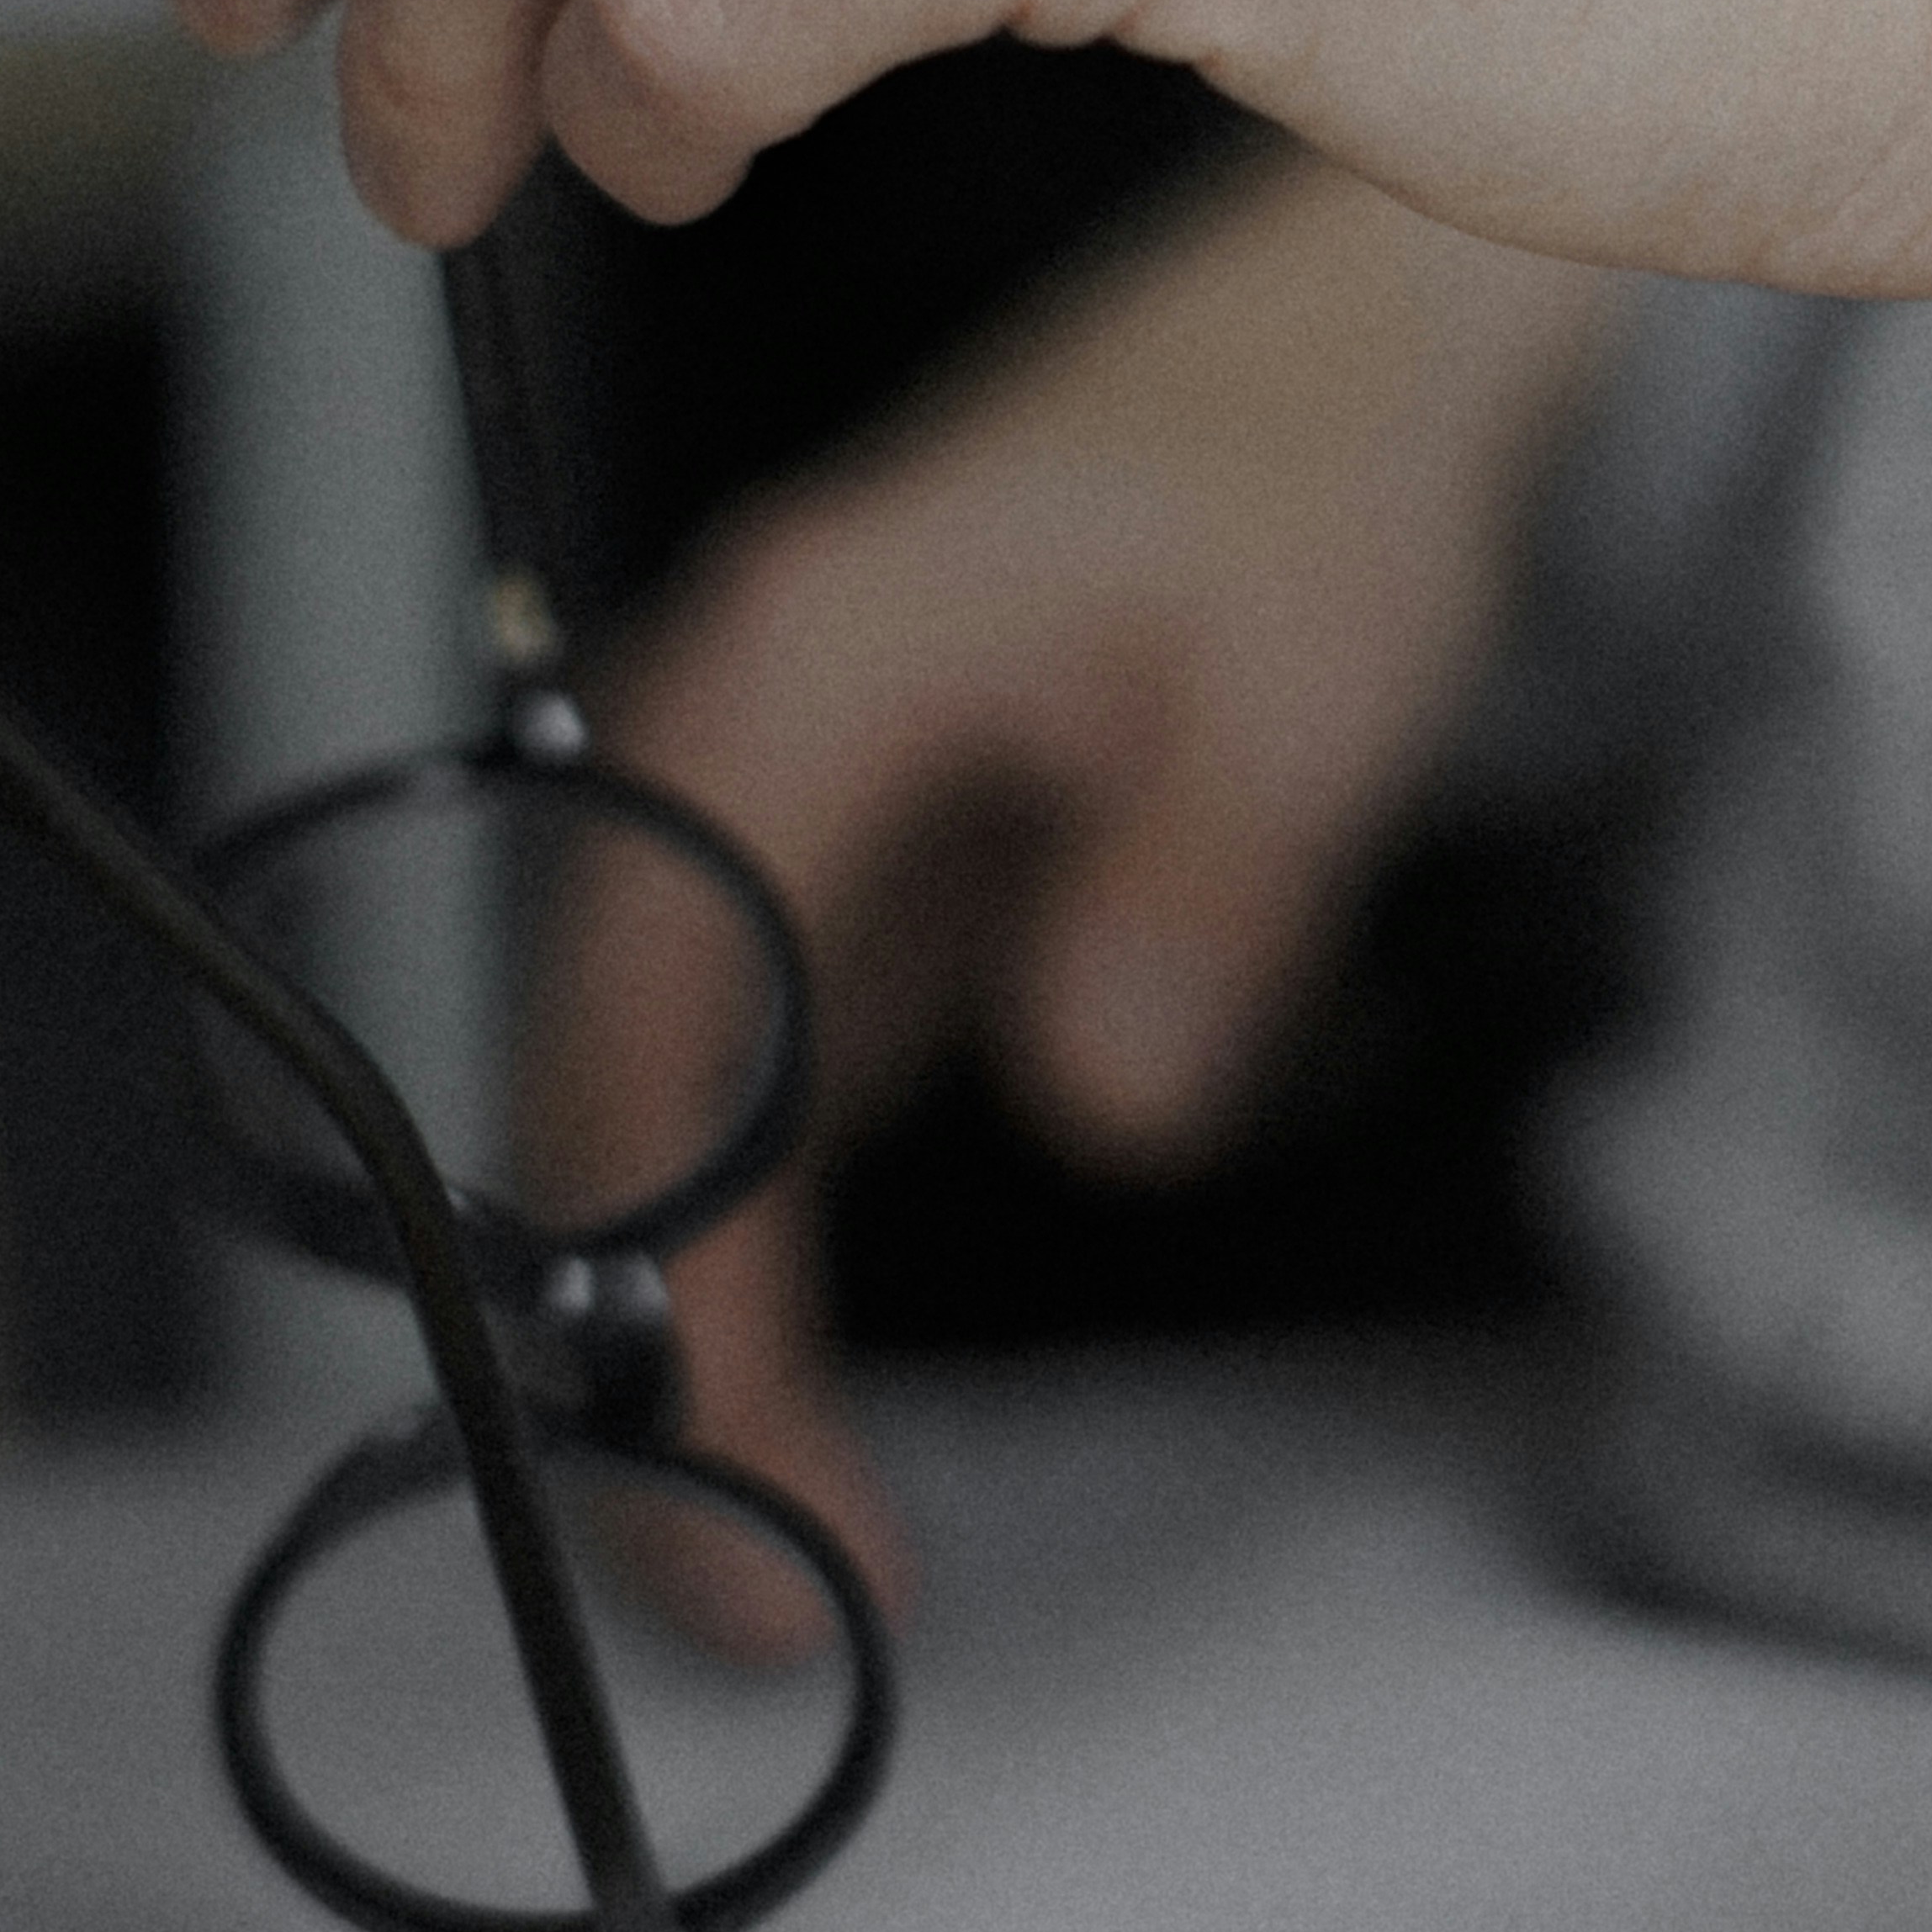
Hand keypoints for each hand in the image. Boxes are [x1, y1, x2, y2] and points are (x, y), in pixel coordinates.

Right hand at [537, 153, 1619, 1656]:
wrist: (1326, 336)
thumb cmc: (1310, 468)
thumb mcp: (1312, 670)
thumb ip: (1206, 888)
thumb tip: (1109, 1108)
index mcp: (790, 682)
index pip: (661, 1047)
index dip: (685, 1292)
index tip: (761, 1481)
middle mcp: (722, 743)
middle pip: (605, 1105)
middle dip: (662, 1367)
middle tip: (779, 1595)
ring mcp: (760, 801)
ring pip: (651, 1111)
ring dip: (694, 1325)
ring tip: (793, 1546)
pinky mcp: (827, 854)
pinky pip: (742, 1078)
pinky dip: (757, 1242)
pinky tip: (808, 1401)